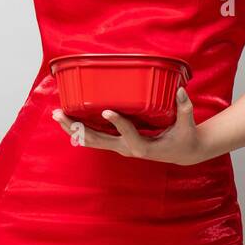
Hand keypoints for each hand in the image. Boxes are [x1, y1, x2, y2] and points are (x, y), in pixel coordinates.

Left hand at [51, 86, 206, 165]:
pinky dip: (81, 129)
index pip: (129, 134)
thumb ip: (184, 108)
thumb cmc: (185, 137)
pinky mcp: (118, 143)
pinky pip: (96, 138)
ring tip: (58, 115)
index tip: (107, 110)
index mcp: (144, 146)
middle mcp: (128, 148)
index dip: (118, 123)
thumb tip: (180, 90)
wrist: (183, 153)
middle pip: (98, 141)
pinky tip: (69, 120)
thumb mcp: (187, 125)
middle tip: (61, 114)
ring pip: (92, 140)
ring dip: (74, 129)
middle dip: (78, 127)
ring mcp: (120, 147)